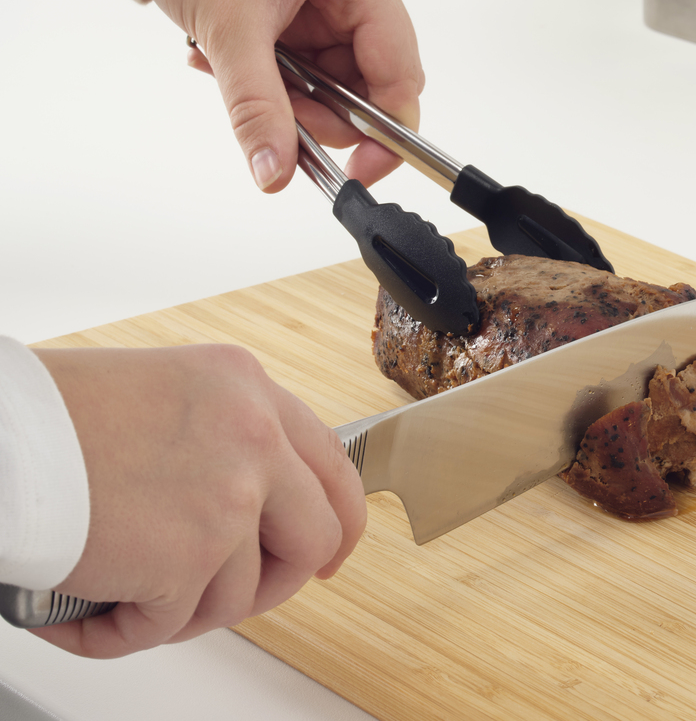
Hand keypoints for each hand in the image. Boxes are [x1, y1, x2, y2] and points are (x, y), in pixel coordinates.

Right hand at [32, 345, 366, 657]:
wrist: (1, 436)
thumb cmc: (57, 414)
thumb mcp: (172, 392)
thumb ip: (224, 436)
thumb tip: (252, 504)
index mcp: (249, 388)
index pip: (332, 461)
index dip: (337, 517)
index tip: (329, 550)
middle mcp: (254, 435)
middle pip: (315, 534)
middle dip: (279, 580)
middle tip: (240, 596)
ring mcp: (229, 497)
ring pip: (240, 593)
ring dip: (184, 609)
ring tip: (128, 595)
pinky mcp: (185, 557)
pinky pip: (170, 626)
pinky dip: (122, 633)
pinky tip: (87, 613)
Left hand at [141, 0, 424, 191]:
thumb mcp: (231, 31)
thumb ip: (259, 109)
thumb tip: (276, 172)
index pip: (399, 72)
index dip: (384, 132)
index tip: (359, 172)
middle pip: (367, 82)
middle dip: (321, 112)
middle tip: (275, 119)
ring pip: (332, 78)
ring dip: (286, 94)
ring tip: (232, 76)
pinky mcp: (305, 1)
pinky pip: (306, 63)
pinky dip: (271, 75)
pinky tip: (227, 62)